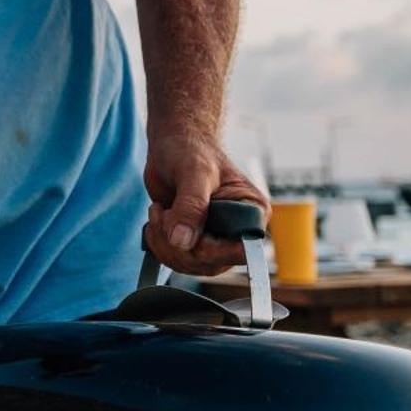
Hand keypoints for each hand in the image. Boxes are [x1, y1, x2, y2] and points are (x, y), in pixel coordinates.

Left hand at [142, 131, 269, 276]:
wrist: (173, 145)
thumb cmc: (190, 150)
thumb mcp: (193, 172)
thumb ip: (190, 206)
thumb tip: (183, 242)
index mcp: (253, 211)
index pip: (239, 250)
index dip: (208, 249)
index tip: (183, 232)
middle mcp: (239, 229)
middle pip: (210, 263)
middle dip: (177, 244)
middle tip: (163, 213)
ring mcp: (216, 237)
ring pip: (190, 264)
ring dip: (164, 243)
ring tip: (159, 212)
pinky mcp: (195, 240)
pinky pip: (176, 259)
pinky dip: (159, 244)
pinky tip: (157, 219)